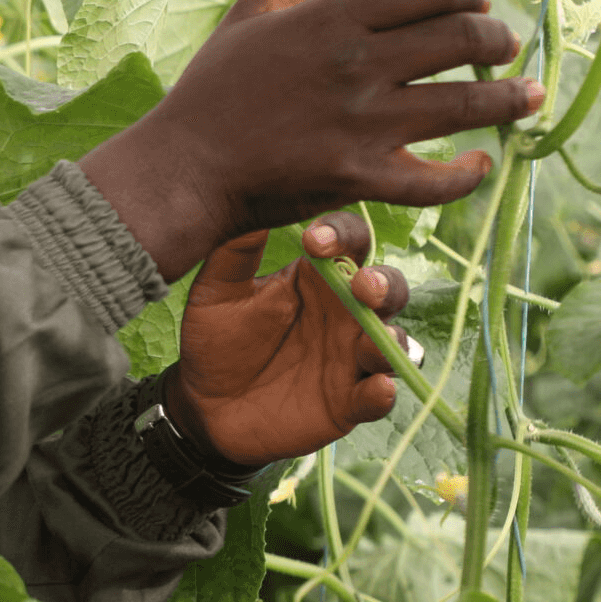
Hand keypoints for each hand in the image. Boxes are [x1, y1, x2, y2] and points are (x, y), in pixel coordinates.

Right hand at [81, 0, 540, 280]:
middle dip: (499, 40)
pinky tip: (479, 163)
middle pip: (464, 38)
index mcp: (333, 18)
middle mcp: (356, 65)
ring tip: (526, 96)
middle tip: (504, 48)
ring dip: (509, 98)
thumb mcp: (255, 8)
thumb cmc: (214, 87)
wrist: (181, 168)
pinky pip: (436, 180)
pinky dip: (468, 173)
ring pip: (467, 104)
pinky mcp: (360, 178)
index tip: (476, 6)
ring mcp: (362, 124)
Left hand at [166, 211, 412, 468]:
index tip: (312, 240)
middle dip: (384, 284)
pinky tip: (378, 388)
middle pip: (388, 288)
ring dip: (392, 338)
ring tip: (374, 339)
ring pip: (395, 341)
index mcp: (317, 278)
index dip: (340, 234)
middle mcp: (346, 313)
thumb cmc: (216, 339)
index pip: (348, 242)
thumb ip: (235, 252)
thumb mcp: (215, 292)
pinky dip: (382, 393)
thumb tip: (249, 195)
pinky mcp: (350, 402)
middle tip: (362, 285)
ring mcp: (352, 358)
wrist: (205, 405)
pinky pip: (378, 396)